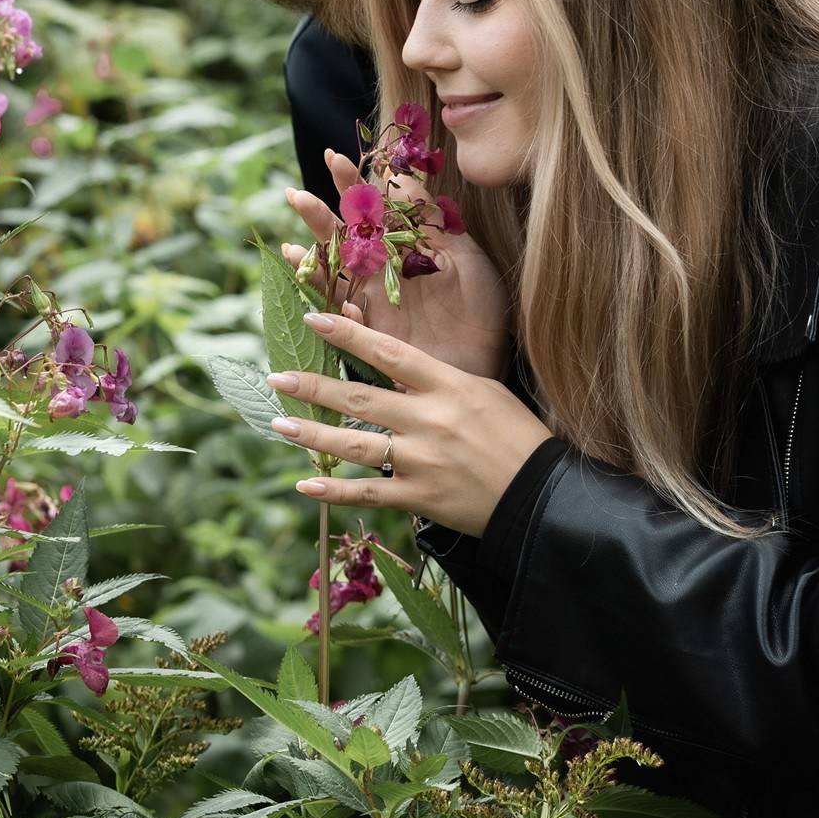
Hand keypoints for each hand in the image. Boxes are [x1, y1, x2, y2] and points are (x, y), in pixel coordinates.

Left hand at [267, 310, 551, 536]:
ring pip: (354, 444)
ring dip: (312, 434)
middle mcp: (430, 418)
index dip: (346, 335)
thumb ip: (439, 382)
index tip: (313, 319)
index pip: (388, 352)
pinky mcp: (420, 498)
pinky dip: (333, 492)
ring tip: (278, 424)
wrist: (542, 495)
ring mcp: (423, 460)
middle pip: (360, 396)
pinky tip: (305, 485)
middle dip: (313, 386)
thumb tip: (396, 370)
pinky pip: (368, 491)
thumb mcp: (484, 393)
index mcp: (448, 385)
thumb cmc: (518, 437)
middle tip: (276, 376)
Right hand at [283, 149, 510, 380]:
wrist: (490, 357)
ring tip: (293, 247)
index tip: (334, 157)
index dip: (350, 184)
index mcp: (400, 249)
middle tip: (296, 196)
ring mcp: (373, 305)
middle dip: (317, 218)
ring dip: (312, 266)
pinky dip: (342, 317)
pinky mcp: (376, 339)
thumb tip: (405, 174)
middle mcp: (379, 274)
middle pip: (339, 241)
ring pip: (332, 280)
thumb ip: (433, 221)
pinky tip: (340, 305)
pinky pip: (350, 326)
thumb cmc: (481, 305)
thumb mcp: (464, 256)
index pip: (369, 209)